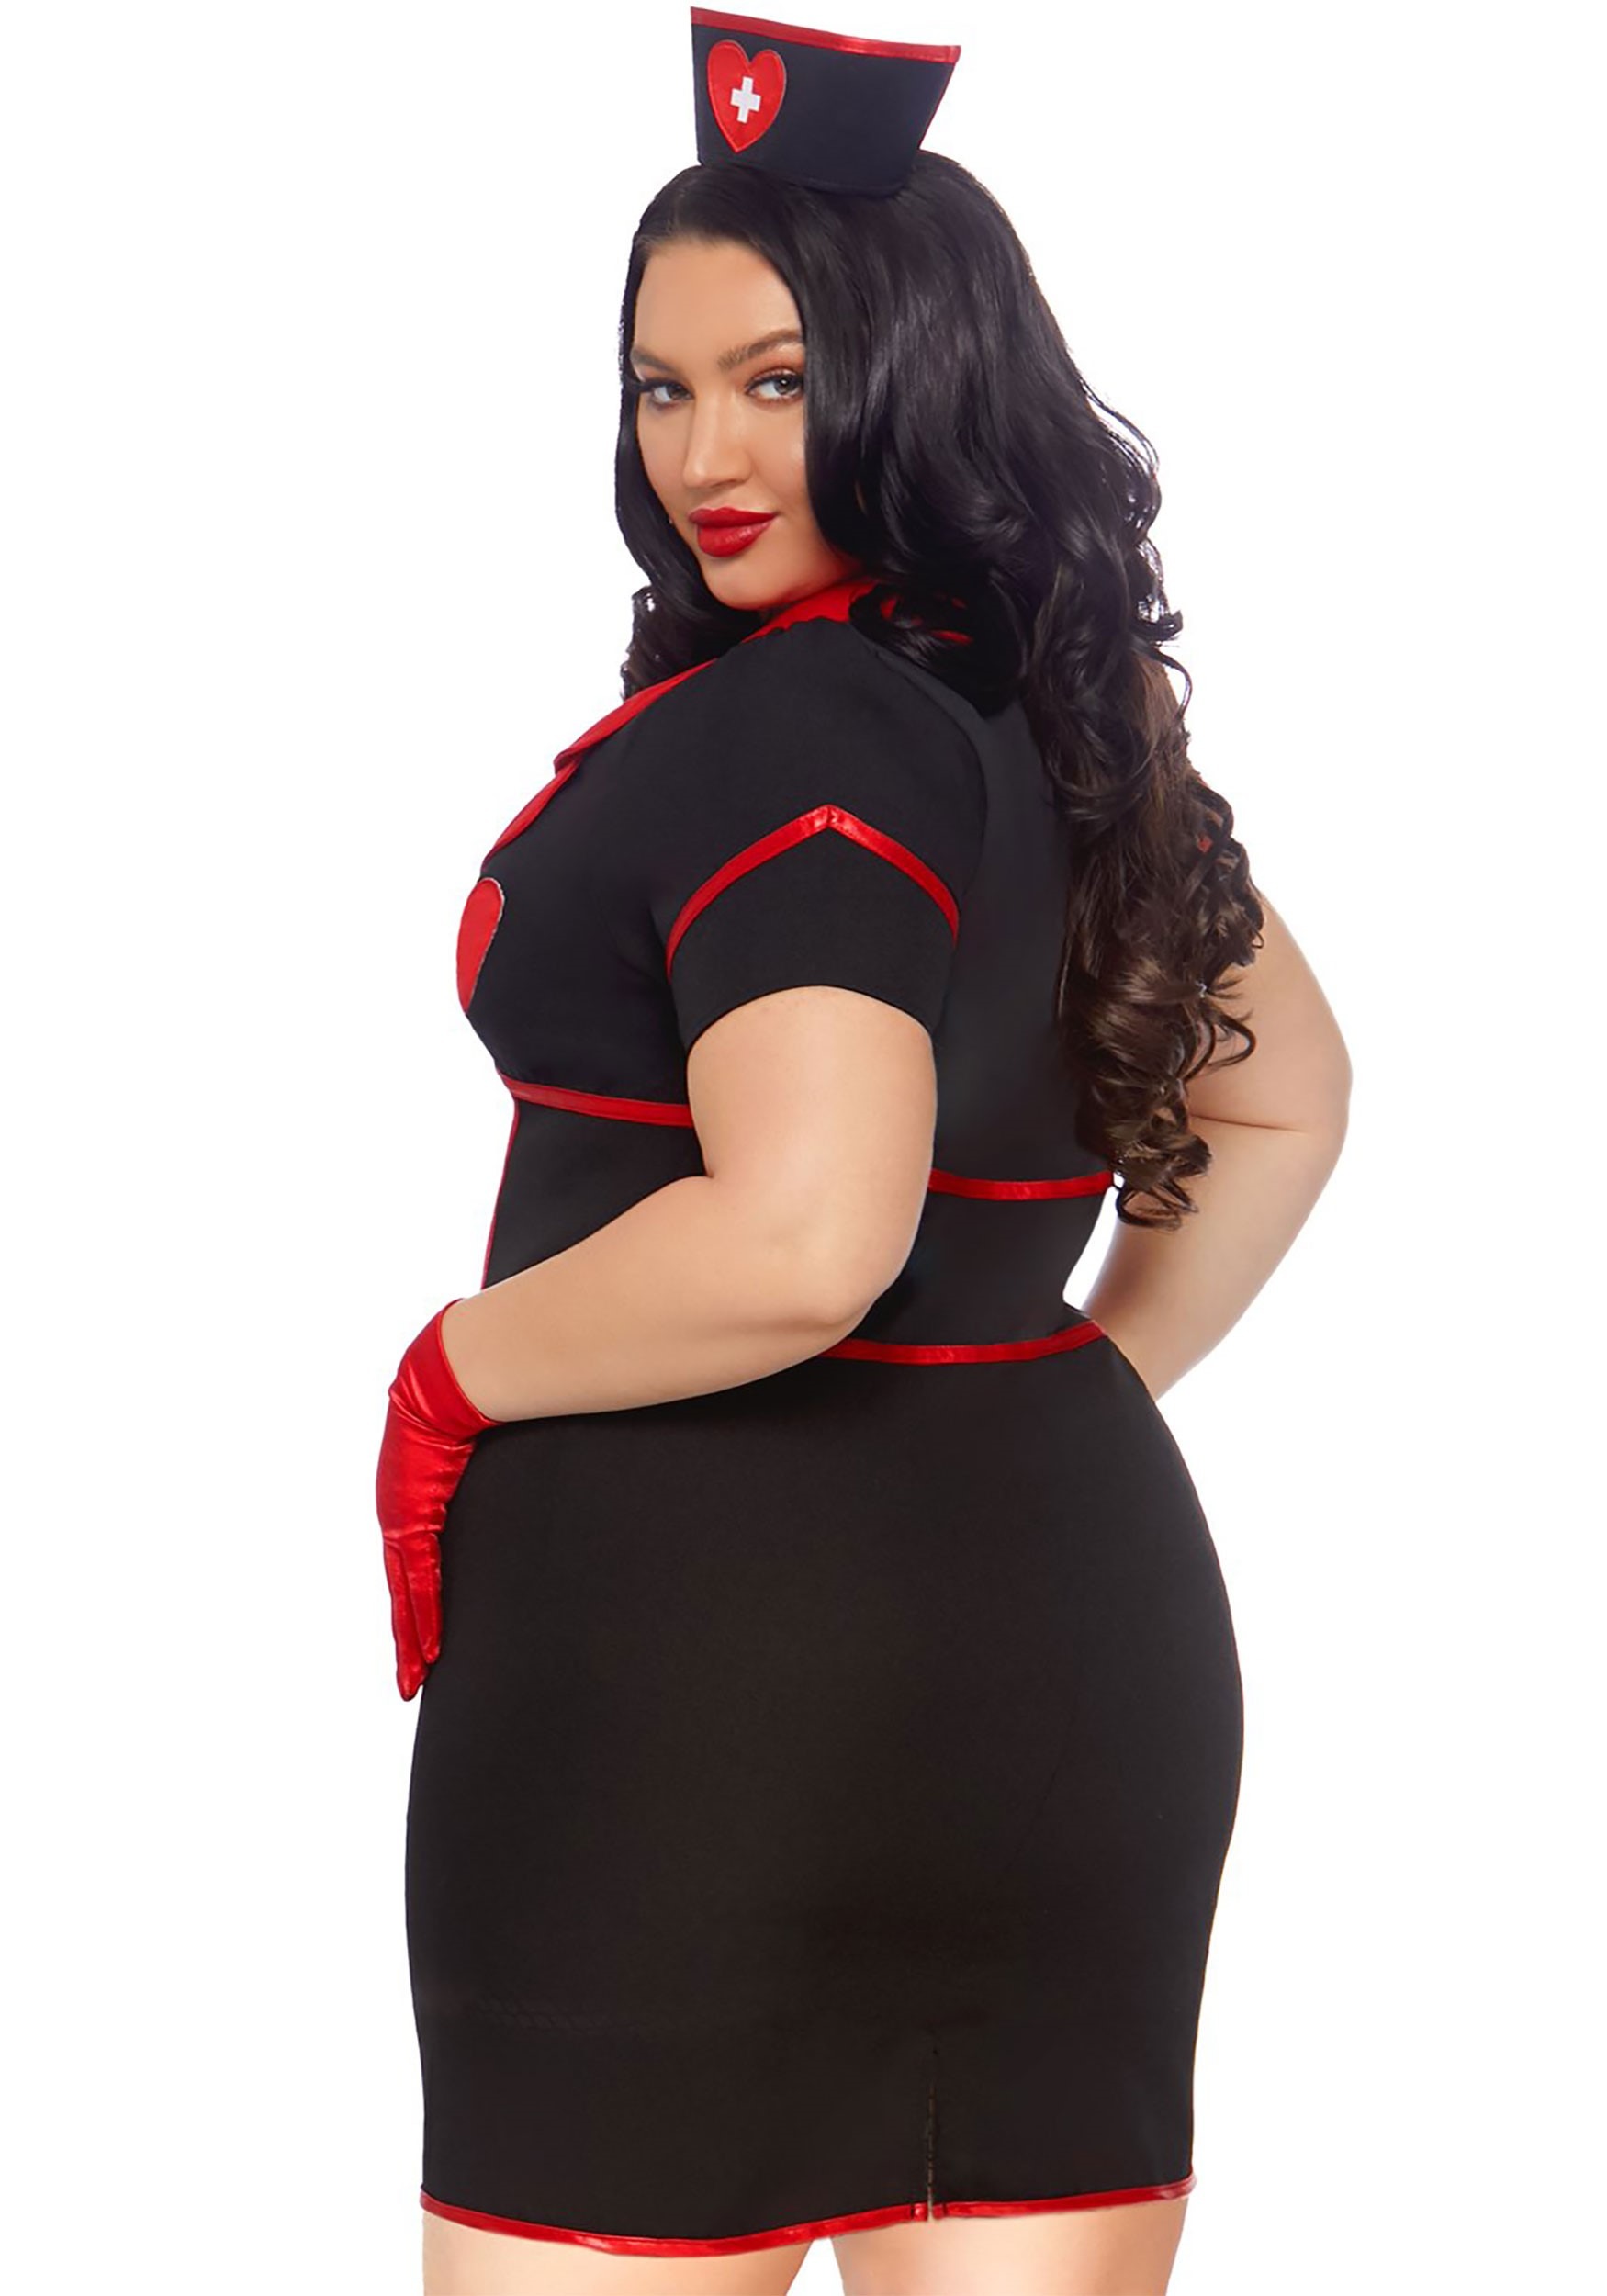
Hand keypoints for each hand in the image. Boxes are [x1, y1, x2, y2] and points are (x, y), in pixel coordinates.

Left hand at [376, 1301, 500, 1699]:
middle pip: (407, 1587)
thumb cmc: (472, 1389)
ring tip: (414, 1679)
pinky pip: (415, 1584)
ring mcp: (402, 1519)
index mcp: (422, 1492)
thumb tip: (555, 1418)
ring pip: (407, 1595)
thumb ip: (512, 1440)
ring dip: (411, 1639)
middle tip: (411, 1677)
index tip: (422, 1631)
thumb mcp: (494, 1431)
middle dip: (409, 1634)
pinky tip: (423, 1652)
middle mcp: (405, 1510)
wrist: (446, 1373)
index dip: (418, 1596)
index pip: (419, 1556)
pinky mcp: (408, 1522)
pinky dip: (418, 1619)